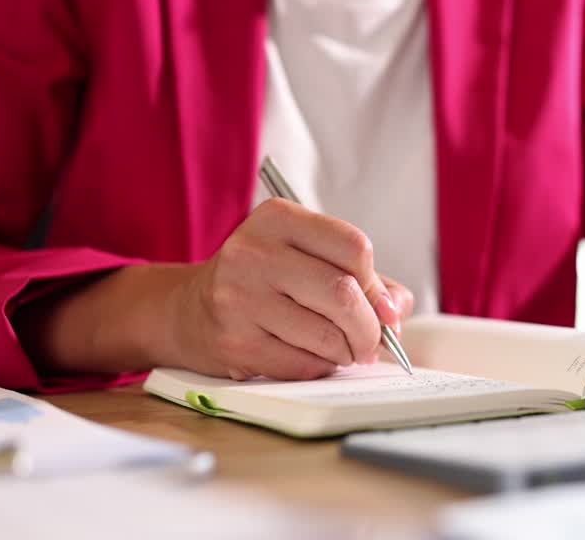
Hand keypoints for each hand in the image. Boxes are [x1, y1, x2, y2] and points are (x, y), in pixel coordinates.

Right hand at [164, 198, 409, 379]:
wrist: (188, 308)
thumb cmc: (264, 281)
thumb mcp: (306, 257)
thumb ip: (361, 277)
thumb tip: (395, 309)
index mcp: (277, 219)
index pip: (354, 247)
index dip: (375, 283)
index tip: (380, 305)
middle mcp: (253, 253)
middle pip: (344, 294)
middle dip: (370, 327)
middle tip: (373, 341)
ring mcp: (239, 298)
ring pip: (328, 335)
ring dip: (348, 351)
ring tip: (344, 350)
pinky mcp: (234, 342)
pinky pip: (304, 363)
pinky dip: (322, 366)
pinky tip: (313, 357)